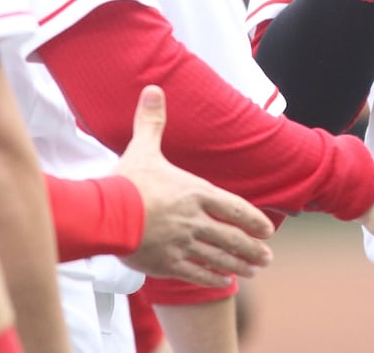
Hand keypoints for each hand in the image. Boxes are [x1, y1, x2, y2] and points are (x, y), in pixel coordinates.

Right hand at [115, 86, 274, 283]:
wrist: (105, 215)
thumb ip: (153, 121)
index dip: (253, 219)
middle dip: (252, 248)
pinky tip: (224, 283)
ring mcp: (182, 243)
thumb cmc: (126, 181)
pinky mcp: (167, 263)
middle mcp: (195, 219)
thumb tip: (153, 89)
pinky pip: (196, 273)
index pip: (234, 207)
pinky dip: (212, 279)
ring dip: (239, 265)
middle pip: (232, 237)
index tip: (268, 229)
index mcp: (196, 192)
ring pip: (219, 258)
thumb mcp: (143, 147)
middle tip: (267, 257)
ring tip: (254, 271)